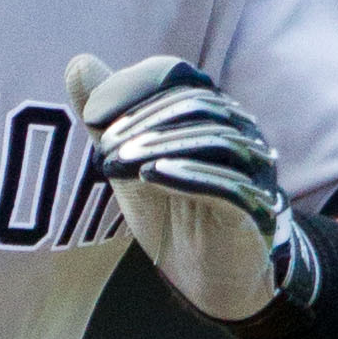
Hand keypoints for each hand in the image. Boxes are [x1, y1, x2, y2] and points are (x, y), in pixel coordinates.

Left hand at [65, 53, 315, 325]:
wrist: (205, 275)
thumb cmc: (170, 211)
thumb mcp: (128, 161)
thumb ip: (106, 117)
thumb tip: (79, 63)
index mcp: (211, 111)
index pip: (177, 77)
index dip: (134, 88)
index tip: (92, 114)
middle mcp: (240, 131)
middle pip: (197, 104)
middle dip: (145, 121)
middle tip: (104, 148)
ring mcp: (254, 169)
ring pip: (216, 139)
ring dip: (162, 145)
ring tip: (118, 163)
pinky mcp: (258, 208)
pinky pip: (230, 184)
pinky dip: (189, 176)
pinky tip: (151, 177)